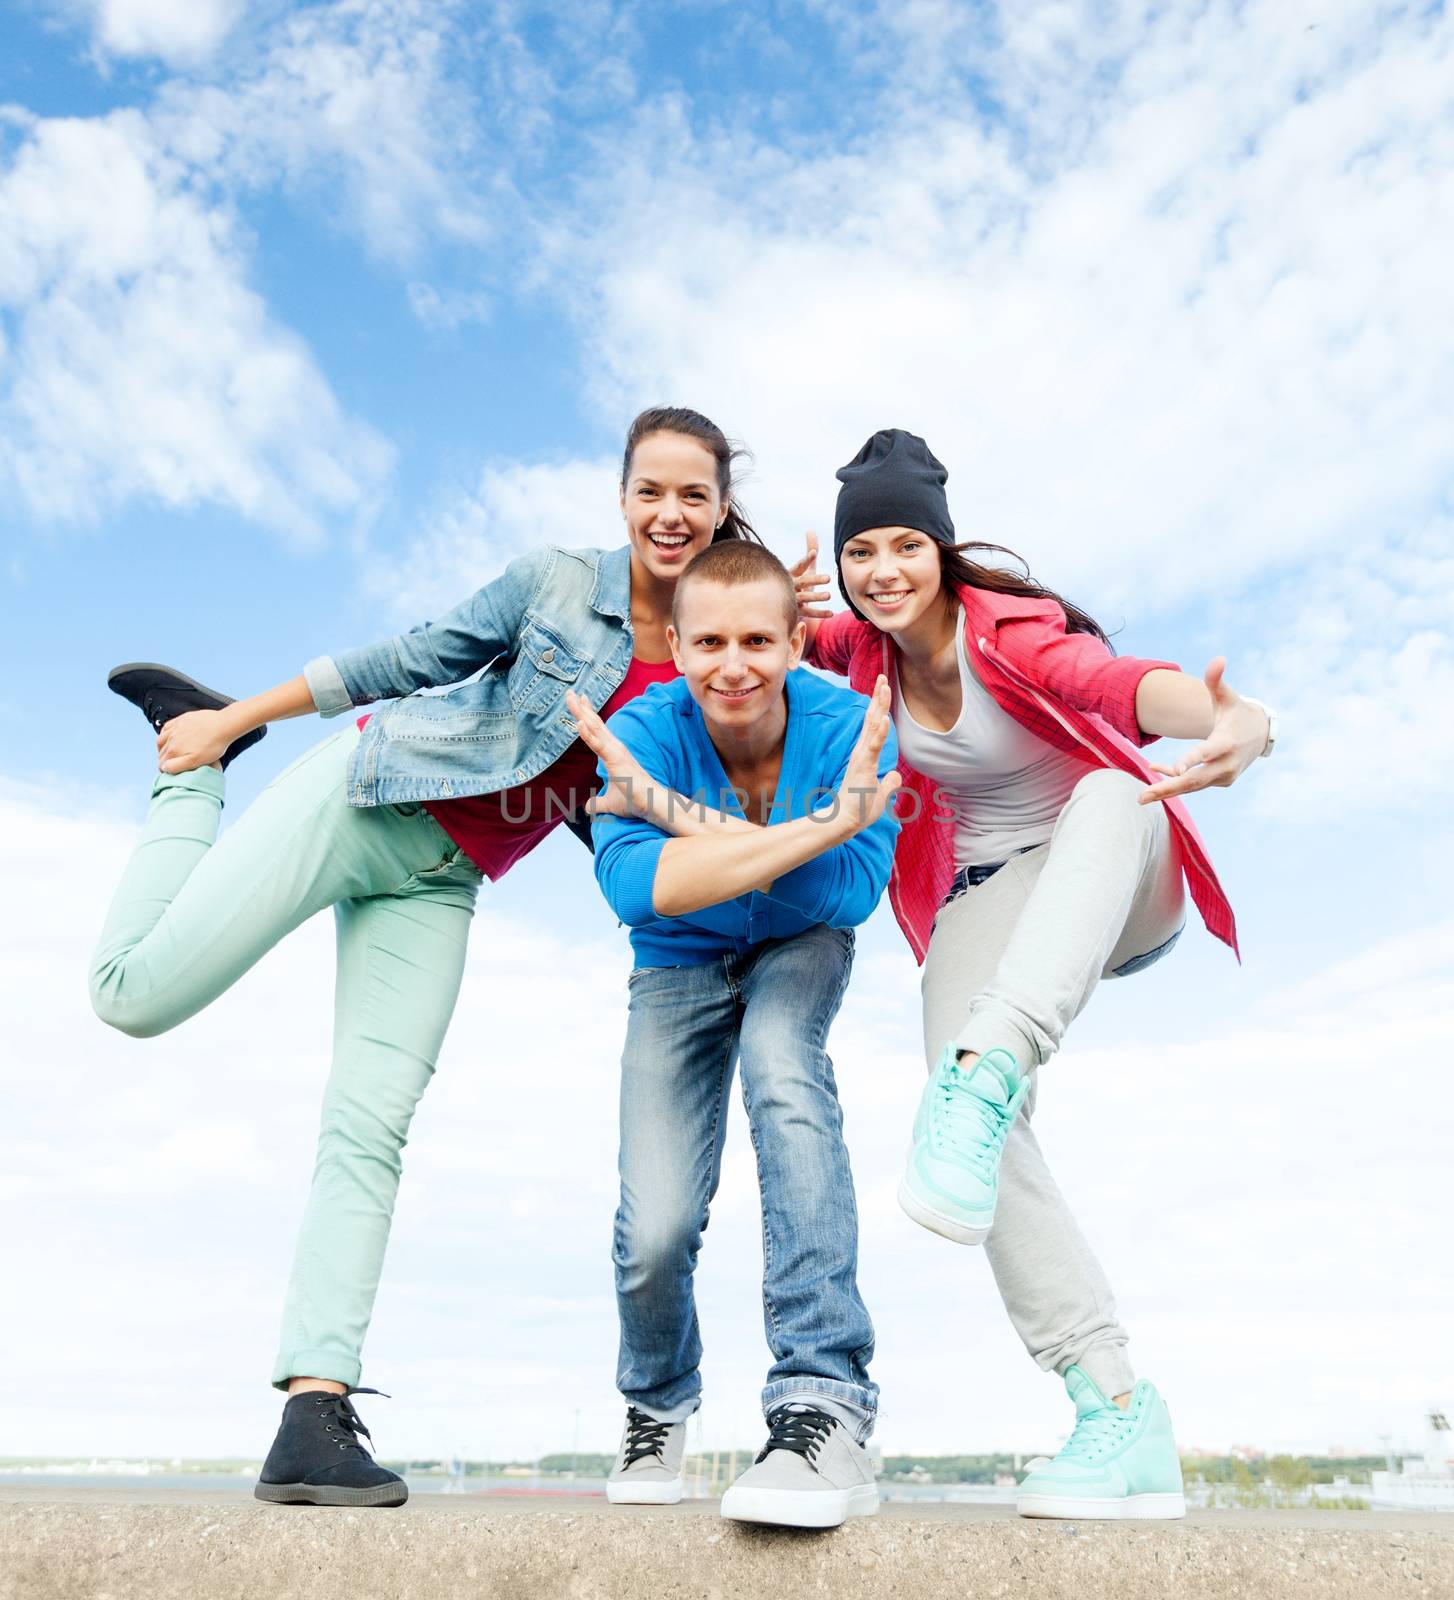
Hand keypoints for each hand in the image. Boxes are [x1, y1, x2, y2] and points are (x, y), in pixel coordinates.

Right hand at [157, 709, 232, 773]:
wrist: (224, 725)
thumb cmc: (213, 745)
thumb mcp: (196, 761)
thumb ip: (178, 766)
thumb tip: (163, 768)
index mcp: (174, 750)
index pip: (162, 763)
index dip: (165, 770)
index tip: (169, 772)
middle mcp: (171, 738)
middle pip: (161, 753)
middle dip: (163, 760)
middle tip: (169, 764)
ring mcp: (176, 728)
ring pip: (161, 740)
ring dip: (161, 748)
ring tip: (166, 752)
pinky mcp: (181, 719)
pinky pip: (166, 727)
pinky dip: (164, 734)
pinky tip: (168, 736)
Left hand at [565, 690, 652, 818]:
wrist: (652, 805)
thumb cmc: (636, 800)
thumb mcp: (610, 803)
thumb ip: (598, 803)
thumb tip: (588, 808)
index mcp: (613, 753)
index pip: (596, 731)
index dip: (586, 715)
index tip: (580, 700)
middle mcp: (615, 748)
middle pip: (594, 723)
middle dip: (581, 707)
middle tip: (569, 692)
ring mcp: (616, 751)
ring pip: (595, 728)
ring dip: (582, 712)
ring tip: (572, 697)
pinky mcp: (616, 759)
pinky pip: (599, 744)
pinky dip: (589, 733)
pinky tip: (579, 722)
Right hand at [789, 530, 832, 618]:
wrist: (782, 603)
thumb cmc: (797, 580)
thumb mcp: (804, 566)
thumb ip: (809, 550)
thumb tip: (811, 531)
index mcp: (791, 573)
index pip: (799, 566)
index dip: (806, 560)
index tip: (814, 553)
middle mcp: (790, 585)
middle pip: (802, 582)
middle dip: (814, 579)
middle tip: (828, 577)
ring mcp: (793, 599)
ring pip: (804, 598)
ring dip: (816, 597)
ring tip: (828, 595)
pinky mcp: (797, 611)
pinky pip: (808, 613)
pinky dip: (819, 613)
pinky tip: (831, 613)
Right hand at [832, 675, 901, 832]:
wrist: (844, 822)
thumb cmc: (859, 809)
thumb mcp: (880, 794)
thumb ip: (888, 783)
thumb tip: (896, 777)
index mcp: (865, 754)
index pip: (873, 725)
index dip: (878, 706)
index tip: (883, 687)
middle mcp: (862, 751)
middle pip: (872, 719)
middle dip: (878, 697)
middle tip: (883, 676)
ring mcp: (862, 757)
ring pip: (873, 726)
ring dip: (879, 706)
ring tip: (884, 687)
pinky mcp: (863, 766)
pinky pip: (873, 746)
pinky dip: (881, 732)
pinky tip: (886, 717)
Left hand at [1139, 658, 1268, 803]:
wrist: (1260, 734)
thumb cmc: (1236, 712)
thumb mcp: (1227, 697)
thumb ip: (1216, 681)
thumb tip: (1217, 659)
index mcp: (1227, 742)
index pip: (1207, 753)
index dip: (1192, 760)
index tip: (1176, 769)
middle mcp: (1226, 763)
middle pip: (1195, 779)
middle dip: (1168, 788)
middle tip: (1143, 797)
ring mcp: (1224, 776)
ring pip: (1193, 786)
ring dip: (1167, 790)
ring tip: (1142, 797)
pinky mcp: (1221, 781)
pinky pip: (1194, 783)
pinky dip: (1175, 780)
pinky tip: (1155, 771)